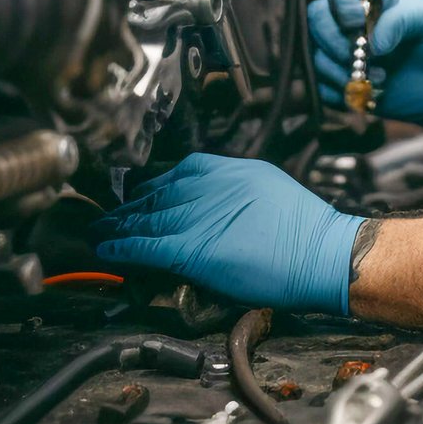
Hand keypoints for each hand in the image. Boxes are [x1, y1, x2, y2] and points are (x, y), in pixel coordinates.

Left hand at [89, 154, 364, 314]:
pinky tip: (106, 248)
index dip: (156, 185)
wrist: (324, 252)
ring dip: (118, 224)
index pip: (182, 171)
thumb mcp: (270, 192)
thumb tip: (219, 209)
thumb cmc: (307, 232)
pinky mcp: (193, 247)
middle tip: (110, 212)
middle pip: (159, 193)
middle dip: (132, 204)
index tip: (142, 192)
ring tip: (98, 230)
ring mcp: (200, 215)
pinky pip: (146, 244)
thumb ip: (238, 194)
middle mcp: (212, 185)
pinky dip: (121, 246)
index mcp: (232, 170)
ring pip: (147, 217)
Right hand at [307, 0, 422, 133]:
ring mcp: (343, 51)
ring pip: (316, 54)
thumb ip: (403, 19)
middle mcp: (349, 20)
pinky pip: (322, 87)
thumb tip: (373, 43)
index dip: (340, 0)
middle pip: (317, 18)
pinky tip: (371, 93)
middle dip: (335, 39)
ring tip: (380, 78)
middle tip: (364, 56)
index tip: (358, 20)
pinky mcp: (342, 82)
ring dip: (342, 70)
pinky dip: (341, 92)